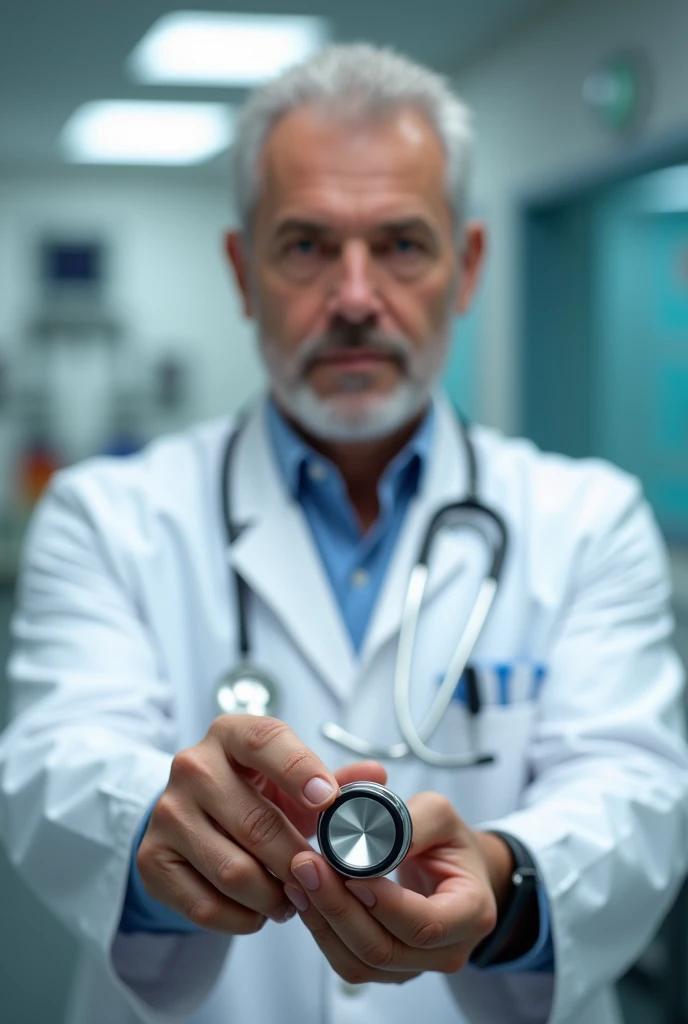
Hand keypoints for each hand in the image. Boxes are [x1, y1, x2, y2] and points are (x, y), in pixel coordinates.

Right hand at [136, 713, 386, 934]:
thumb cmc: (254, 793)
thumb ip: (338, 779)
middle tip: (320, 877)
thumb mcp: (292, 779)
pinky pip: (206, 906)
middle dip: (298, 859)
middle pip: (257, 823)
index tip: (330, 800)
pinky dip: (244, 918)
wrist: (190, 815)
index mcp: (231, 734)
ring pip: (235, 872)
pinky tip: (260, 910)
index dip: (301, 770)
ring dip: (275, 896)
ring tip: (293, 897)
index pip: (267, 741)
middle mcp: (192, 766)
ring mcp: (167, 813)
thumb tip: (376, 777)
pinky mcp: (152, 860)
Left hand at [285, 792, 500, 984]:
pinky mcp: (386, 968)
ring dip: (323, 922)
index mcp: (472, 913)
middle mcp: (447, 951)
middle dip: (339, 909)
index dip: (383, 904)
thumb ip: (412, 823)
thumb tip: (373, 838)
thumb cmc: (450, 842)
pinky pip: (348, 962)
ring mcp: (415, 966)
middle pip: (384, 950)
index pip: (424, 925)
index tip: (350, 872)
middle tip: (308, 866)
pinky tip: (305, 897)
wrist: (454, 870)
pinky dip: (322, 931)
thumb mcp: (441, 816)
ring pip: (360, 963)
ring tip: (299, 879)